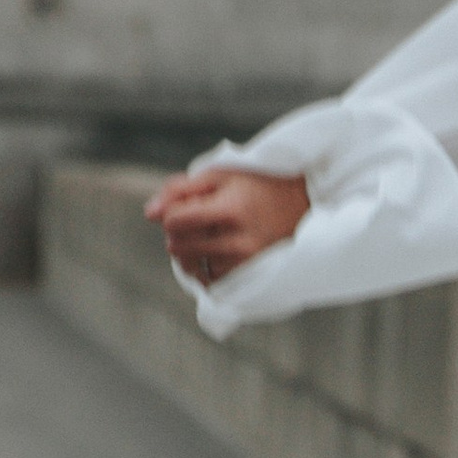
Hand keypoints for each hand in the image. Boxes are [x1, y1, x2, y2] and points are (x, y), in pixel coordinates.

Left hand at [146, 162, 309, 284]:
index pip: (174, 222)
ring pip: (192, 267)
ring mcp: (247, 263)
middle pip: (178, 247)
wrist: (308, 202)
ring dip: (192, 253)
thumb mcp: (220, 175)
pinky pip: (211, 281)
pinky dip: (207, 269)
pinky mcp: (252, 278)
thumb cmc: (258, 184)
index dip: (172, 214)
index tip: (188, 207)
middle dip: (178, 234)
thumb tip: (149, 214)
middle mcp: (239, 241)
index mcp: (230, 209)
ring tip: (211, 236)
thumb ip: (180, 190)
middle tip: (197, 222)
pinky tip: (217, 254)